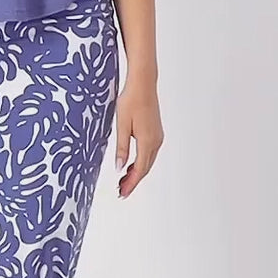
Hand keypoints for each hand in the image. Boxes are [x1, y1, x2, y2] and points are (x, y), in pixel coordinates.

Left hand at [114, 79, 163, 196]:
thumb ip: (122, 148)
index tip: (122, 193)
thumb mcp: (121, 125)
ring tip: (123, 181)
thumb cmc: (131, 101)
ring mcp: (158, 137)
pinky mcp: (156, 132)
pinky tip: (131, 164)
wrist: (143, 84)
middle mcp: (156, 141)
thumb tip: (120, 168)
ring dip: (137, 172)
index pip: (139, 170)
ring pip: (148, 161)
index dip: (131, 184)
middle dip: (133, 181)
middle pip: (145, 168)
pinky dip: (140, 162)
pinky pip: (149, 153)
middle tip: (120, 191)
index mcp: (147, 141)